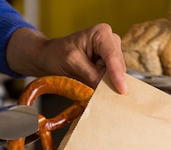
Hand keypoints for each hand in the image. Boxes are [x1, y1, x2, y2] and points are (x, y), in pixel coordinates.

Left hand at [7, 23, 127, 93]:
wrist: (49, 57)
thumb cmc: (56, 55)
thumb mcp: (72, 64)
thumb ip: (91, 75)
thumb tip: (105, 90)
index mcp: (101, 34)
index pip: (112, 57)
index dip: (117, 75)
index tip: (122, 90)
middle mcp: (110, 41)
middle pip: (117, 67)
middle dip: (111, 81)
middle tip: (98, 94)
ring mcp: (111, 54)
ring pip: (116, 75)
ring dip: (106, 85)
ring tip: (88, 86)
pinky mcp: (108, 66)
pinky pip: (111, 79)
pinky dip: (104, 86)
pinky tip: (93, 88)